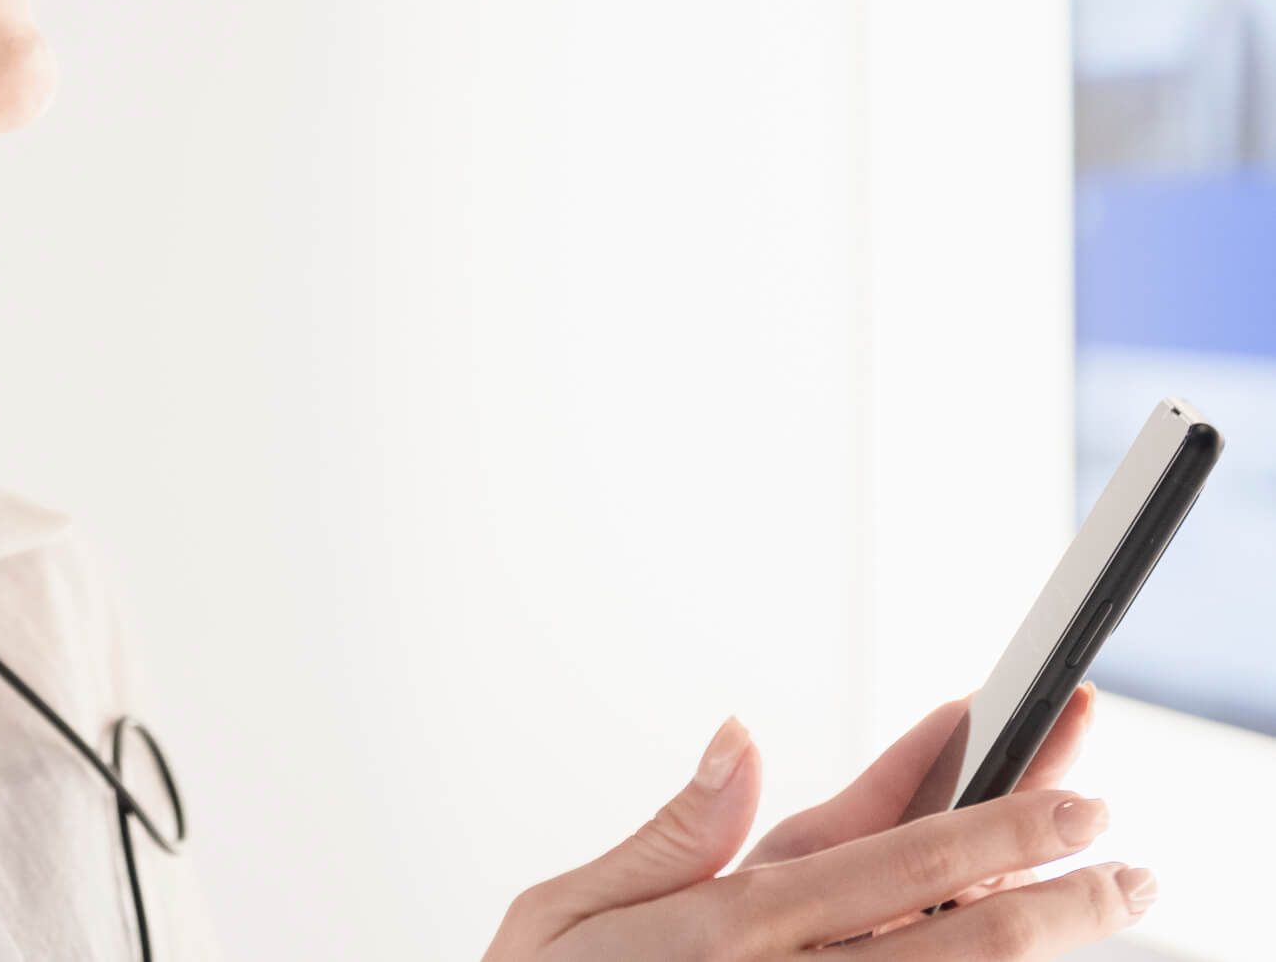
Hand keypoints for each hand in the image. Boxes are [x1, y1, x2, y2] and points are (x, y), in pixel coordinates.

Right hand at [480, 696, 1158, 959]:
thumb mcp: (559, 916)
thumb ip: (666, 833)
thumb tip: (737, 740)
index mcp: (726, 928)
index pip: (890, 861)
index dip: (992, 822)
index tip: (1066, 792)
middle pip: (959, 935)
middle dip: (1055, 888)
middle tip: (1124, 859)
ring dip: (1042, 942)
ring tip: (1106, 902)